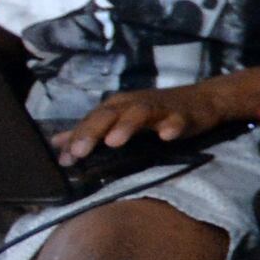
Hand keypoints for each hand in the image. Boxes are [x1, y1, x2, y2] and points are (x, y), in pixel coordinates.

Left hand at [53, 77, 252, 161]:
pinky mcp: (183, 115)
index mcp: (117, 106)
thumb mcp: (121, 119)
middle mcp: (133, 104)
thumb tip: (57, 143)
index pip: (92, 120)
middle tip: (80, 152)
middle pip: (109, 114)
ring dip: (127, 126)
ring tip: (114, 142)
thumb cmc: (157, 113)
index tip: (65, 160)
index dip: (77, 138)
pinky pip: (176, 121)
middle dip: (93, 131)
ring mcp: (159, 108)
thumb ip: (91, 130)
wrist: (202, 100)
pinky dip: (171, 126)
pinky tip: (166, 136)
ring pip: (139, 114)